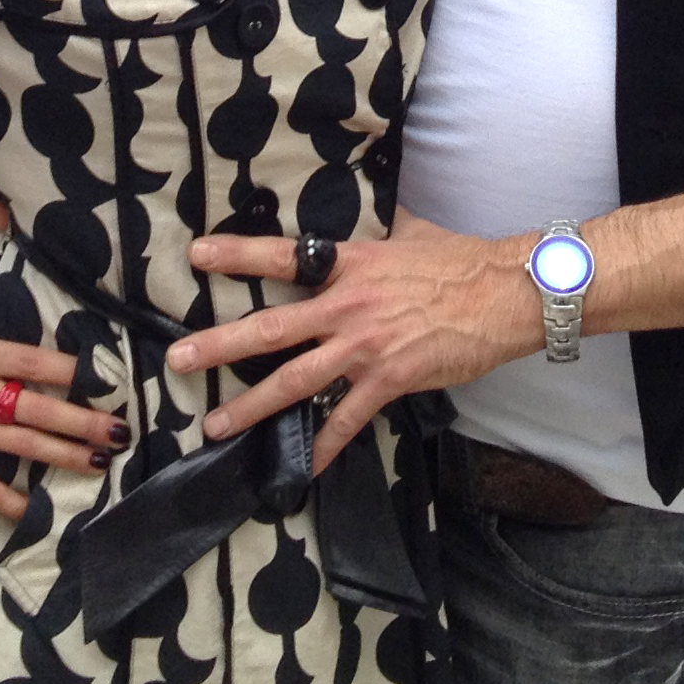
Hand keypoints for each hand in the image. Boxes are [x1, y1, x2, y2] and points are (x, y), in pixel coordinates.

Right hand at [0, 269, 126, 522]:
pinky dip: (9, 500)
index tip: (99, 377)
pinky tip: (34, 512)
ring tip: (99, 464)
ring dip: (64, 456)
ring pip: (24, 444)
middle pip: (39, 406)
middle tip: (119, 431)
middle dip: (83, 420)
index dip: (68, 370)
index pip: (31, 360)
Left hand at [172, 209, 540, 472]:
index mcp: (349, 263)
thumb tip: (380, 217)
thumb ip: (382, 232)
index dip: (237, 256)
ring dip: (253, 405)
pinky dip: (322, 445)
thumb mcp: (411, 233)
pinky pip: (345, 419)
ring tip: (217, 425)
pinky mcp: (388, 380)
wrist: (504, 293)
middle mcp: (347, 305)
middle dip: (220, 345)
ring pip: (296, 380)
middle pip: (271, 327)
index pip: (281, 257)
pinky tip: (302, 467)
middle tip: (179, 358)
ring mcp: (365, 347)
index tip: (197, 256)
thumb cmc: (460, 260)